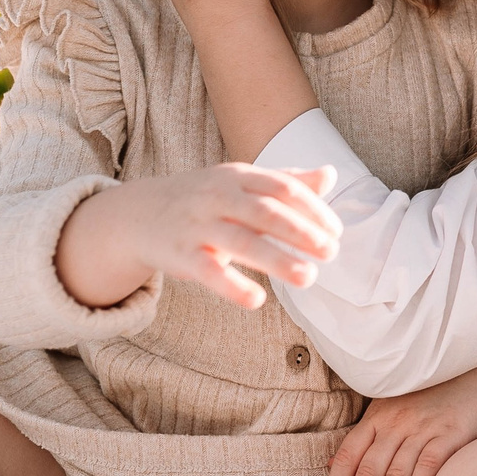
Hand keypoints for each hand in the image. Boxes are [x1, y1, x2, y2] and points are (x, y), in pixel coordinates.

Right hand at [67, 162, 339, 310]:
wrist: (140, 213)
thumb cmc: (206, 198)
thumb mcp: (242, 183)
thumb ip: (287, 181)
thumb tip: (331, 175)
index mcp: (238, 176)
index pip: (282, 187)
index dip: (312, 209)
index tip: (336, 232)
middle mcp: (218, 197)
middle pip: (265, 213)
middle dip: (300, 232)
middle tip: (331, 252)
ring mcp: (198, 226)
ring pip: (241, 242)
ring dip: (277, 260)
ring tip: (309, 277)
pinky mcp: (182, 256)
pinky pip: (209, 271)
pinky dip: (233, 286)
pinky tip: (258, 300)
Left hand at [325, 368, 476, 475]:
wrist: (470, 372)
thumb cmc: (425, 397)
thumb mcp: (388, 410)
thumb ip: (364, 438)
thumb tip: (332, 465)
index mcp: (376, 417)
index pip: (349, 455)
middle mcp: (396, 422)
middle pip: (370, 469)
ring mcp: (423, 427)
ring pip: (397, 472)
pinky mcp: (450, 433)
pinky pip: (430, 463)